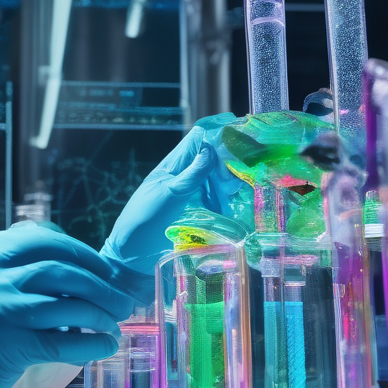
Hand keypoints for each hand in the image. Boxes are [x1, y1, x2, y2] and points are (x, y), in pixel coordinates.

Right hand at [0, 225, 133, 387]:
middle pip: (62, 265)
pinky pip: (65, 339)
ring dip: (102, 313)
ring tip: (115, 324)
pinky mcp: (5, 344)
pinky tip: (104, 346)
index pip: (43, 238)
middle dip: (101, 282)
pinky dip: (92, 343)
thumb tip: (80, 269)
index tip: (103, 271)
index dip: (81, 253)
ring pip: (69, 300)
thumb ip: (14, 272)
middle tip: (122, 300)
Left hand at [101, 112, 242, 280]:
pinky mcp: (196, 217)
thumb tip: (211, 149)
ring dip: (234, 181)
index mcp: (173, 166)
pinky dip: (230, 202)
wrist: (131, 259)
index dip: (218, 130)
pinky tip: (244, 205)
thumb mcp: (168, 195)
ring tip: (254, 183)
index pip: (198, 138)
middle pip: (213, 159)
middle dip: (233, 158)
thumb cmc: (142, 222)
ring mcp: (191, 197)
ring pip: (218, 181)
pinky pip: (217, 204)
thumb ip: (191, 174)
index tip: (242, 128)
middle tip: (256, 162)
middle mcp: (184, 178)